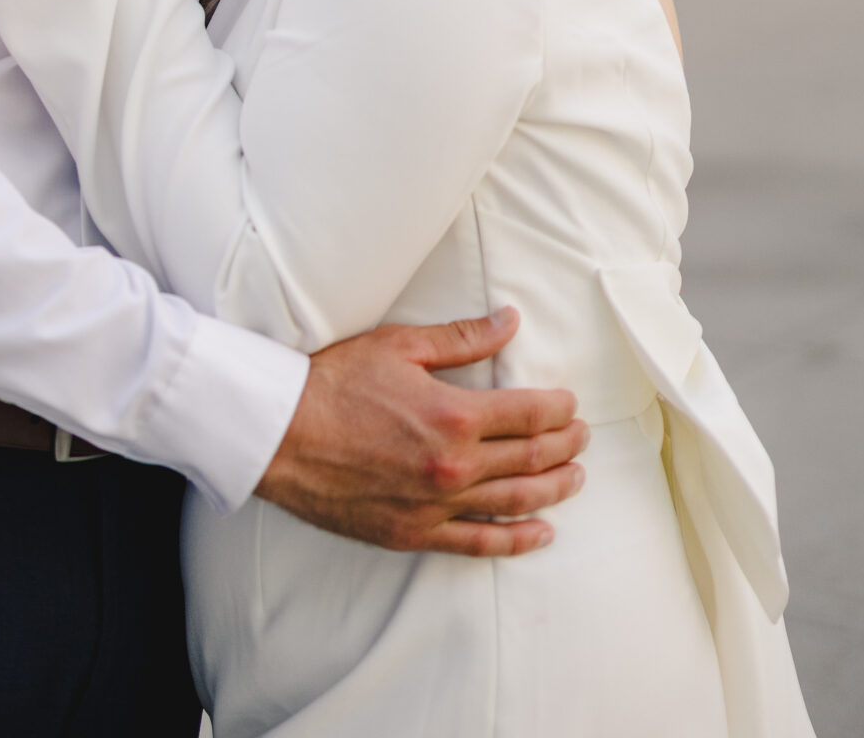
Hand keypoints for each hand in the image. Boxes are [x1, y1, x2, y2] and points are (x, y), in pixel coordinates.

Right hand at [257, 307, 587, 556]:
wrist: (281, 434)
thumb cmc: (334, 382)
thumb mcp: (399, 346)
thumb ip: (462, 338)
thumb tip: (510, 321)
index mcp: (454, 415)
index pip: (529, 414)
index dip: (558, 408)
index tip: (570, 403)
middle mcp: (454, 466)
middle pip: (531, 458)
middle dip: (565, 445)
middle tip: (582, 437)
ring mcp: (437, 505)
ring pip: (516, 502)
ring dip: (554, 489)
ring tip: (575, 478)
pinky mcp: (416, 533)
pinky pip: (479, 542)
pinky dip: (517, 539)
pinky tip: (541, 531)